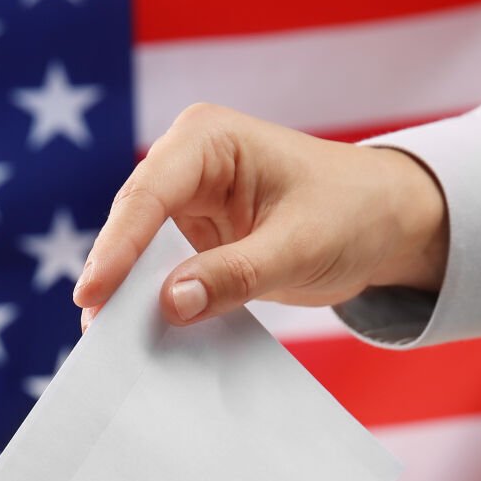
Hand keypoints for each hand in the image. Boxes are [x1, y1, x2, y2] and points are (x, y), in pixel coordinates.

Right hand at [73, 103, 448, 328]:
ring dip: (127, 293)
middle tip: (94, 330)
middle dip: (113, 274)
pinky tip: (141, 336)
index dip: (118, 246)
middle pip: (132, 221)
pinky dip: (152, 301)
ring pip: (137, 250)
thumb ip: (237, 274)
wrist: (387, 222)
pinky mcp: (193, 237)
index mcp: (208, 139)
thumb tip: (171, 303)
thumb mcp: (301, 246)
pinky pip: (159, 271)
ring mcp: (186, 201)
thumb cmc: (353, 213)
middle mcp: (186, 163)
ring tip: (108, 341)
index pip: (149, 193)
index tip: (93, 295)